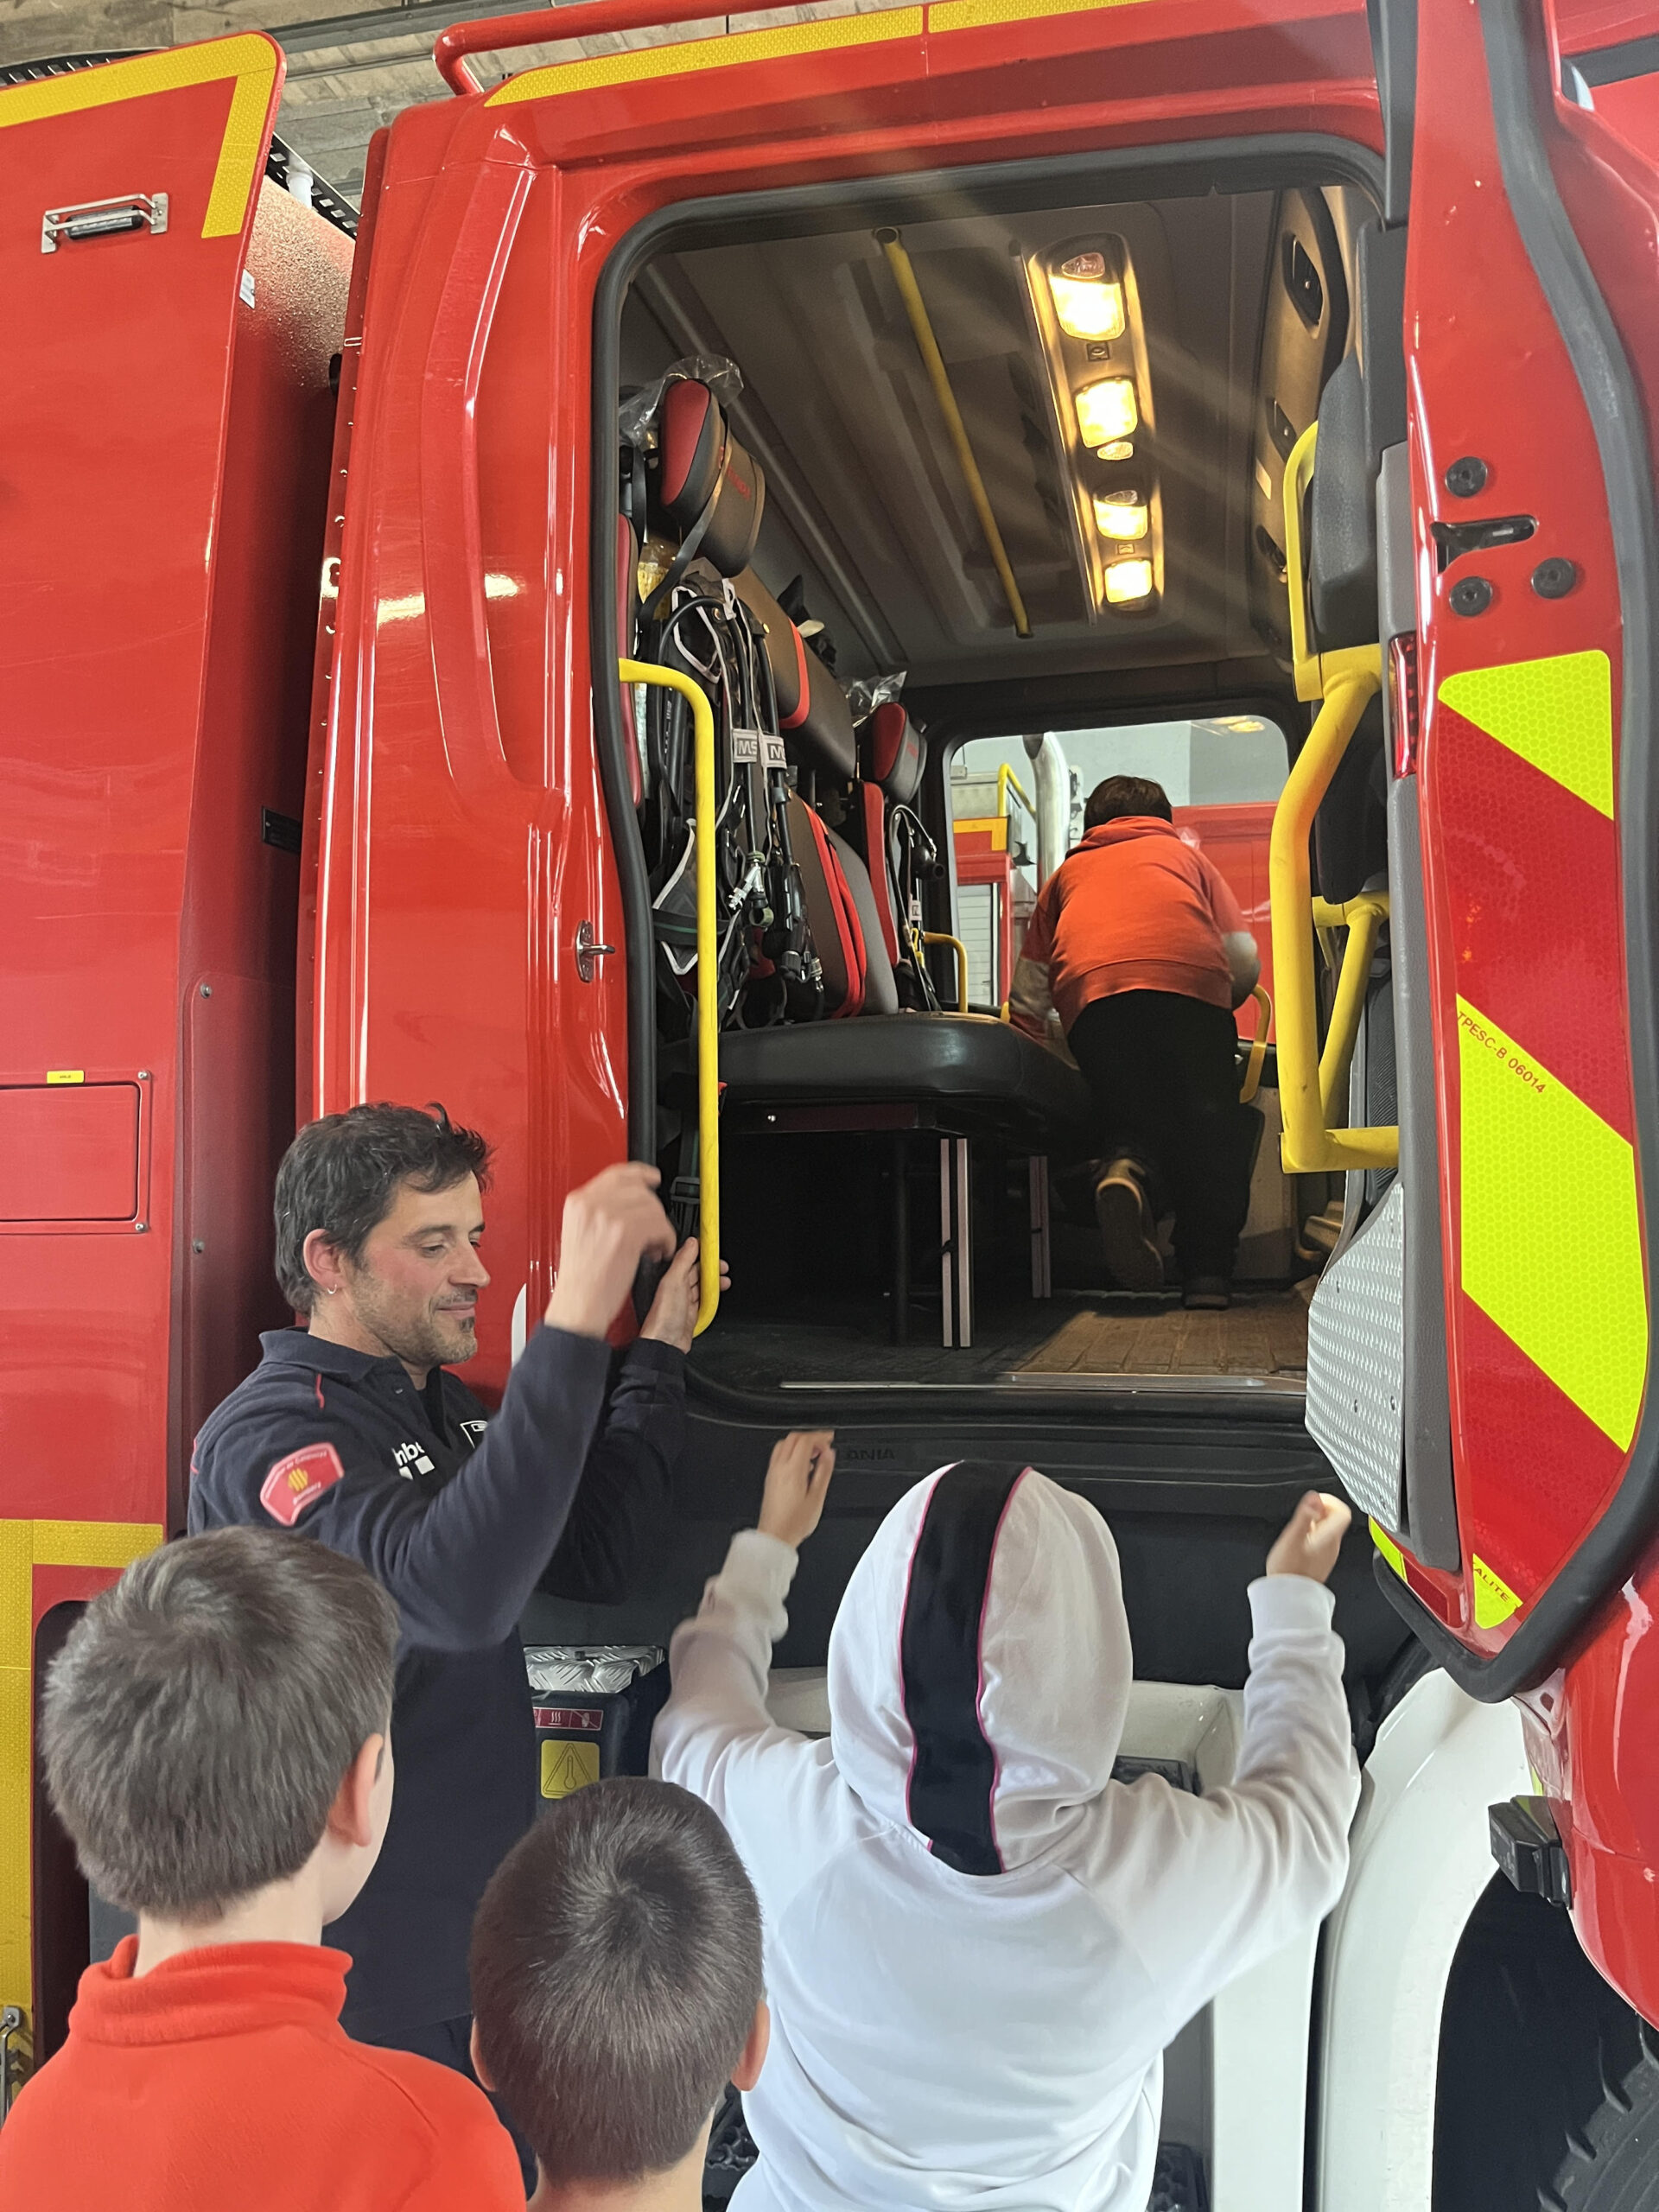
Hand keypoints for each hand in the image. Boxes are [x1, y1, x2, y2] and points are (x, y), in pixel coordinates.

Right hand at [545, 1163, 676, 1341]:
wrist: (578, 1304)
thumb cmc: (581, 1280)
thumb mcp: (580, 1233)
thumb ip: (599, 1212)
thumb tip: (628, 1204)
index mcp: (578, 1202)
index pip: (616, 1173)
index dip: (640, 1173)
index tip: (652, 1178)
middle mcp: (591, 1204)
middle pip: (638, 1188)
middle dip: (653, 1208)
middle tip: (654, 1227)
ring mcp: (608, 1216)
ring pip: (652, 1206)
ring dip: (660, 1226)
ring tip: (654, 1244)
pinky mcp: (625, 1232)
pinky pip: (659, 1224)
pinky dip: (665, 1238)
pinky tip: (658, 1251)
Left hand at [639, 1238, 731, 1353]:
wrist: (666, 1344)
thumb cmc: (664, 1317)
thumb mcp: (673, 1282)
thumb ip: (682, 1261)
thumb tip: (691, 1242)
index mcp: (670, 1278)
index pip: (688, 1259)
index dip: (701, 1253)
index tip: (713, 1249)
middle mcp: (676, 1288)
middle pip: (697, 1272)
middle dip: (711, 1268)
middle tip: (723, 1267)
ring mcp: (684, 1301)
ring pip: (702, 1286)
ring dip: (714, 1282)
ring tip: (725, 1281)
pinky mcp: (691, 1313)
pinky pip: (704, 1300)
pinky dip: (712, 1296)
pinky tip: (717, 1295)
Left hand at [757, 1431, 834, 1550]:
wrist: (775, 1536)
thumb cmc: (794, 1522)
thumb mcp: (817, 1497)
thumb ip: (824, 1471)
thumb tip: (829, 1454)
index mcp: (793, 1470)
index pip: (805, 1440)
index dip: (820, 1436)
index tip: (829, 1439)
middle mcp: (779, 1467)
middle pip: (793, 1438)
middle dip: (810, 1437)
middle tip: (823, 1444)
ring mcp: (772, 1472)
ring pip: (784, 1444)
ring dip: (799, 1443)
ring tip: (813, 1454)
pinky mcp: (770, 1478)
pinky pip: (779, 1456)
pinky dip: (791, 1452)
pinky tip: (801, 1465)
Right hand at [1266, 1491, 1351, 1583]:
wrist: (1287, 1597)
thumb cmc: (1288, 1570)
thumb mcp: (1293, 1537)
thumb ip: (1304, 1516)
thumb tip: (1314, 1497)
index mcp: (1329, 1538)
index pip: (1343, 1511)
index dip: (1329, 1501)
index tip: (1314, 1503)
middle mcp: (1332, 1546)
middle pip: (1334, 1519)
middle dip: (1318, 1512)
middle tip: (1303, 1517)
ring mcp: (1327, 1555)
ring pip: (1326, 1531)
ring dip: (1313, 1524)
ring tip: (1298, 1532)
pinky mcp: (1320, 1562)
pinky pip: (1321, 1541)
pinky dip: (1311, 1536)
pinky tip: (1297, 1544)